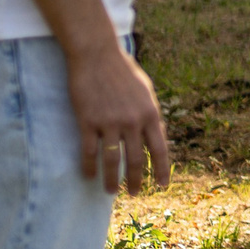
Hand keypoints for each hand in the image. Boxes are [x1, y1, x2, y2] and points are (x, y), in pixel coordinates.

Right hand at [68, 42, 170, 193]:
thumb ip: (151, 115)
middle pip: (136, 160)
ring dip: (111, 180)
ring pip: (112, 160)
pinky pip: (89, 151)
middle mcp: (132, 121)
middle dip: (136, 181)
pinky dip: (88, 167)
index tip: (162, 186)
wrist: (97, 54)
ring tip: (110, 192)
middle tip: (134, 194)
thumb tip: (157, 136)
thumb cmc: (123, 71)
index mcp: (150, 114)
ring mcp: (109, 122)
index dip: (162, 171)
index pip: (159, 150)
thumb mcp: (146, 92)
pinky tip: (88, 176)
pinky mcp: (88, 121)